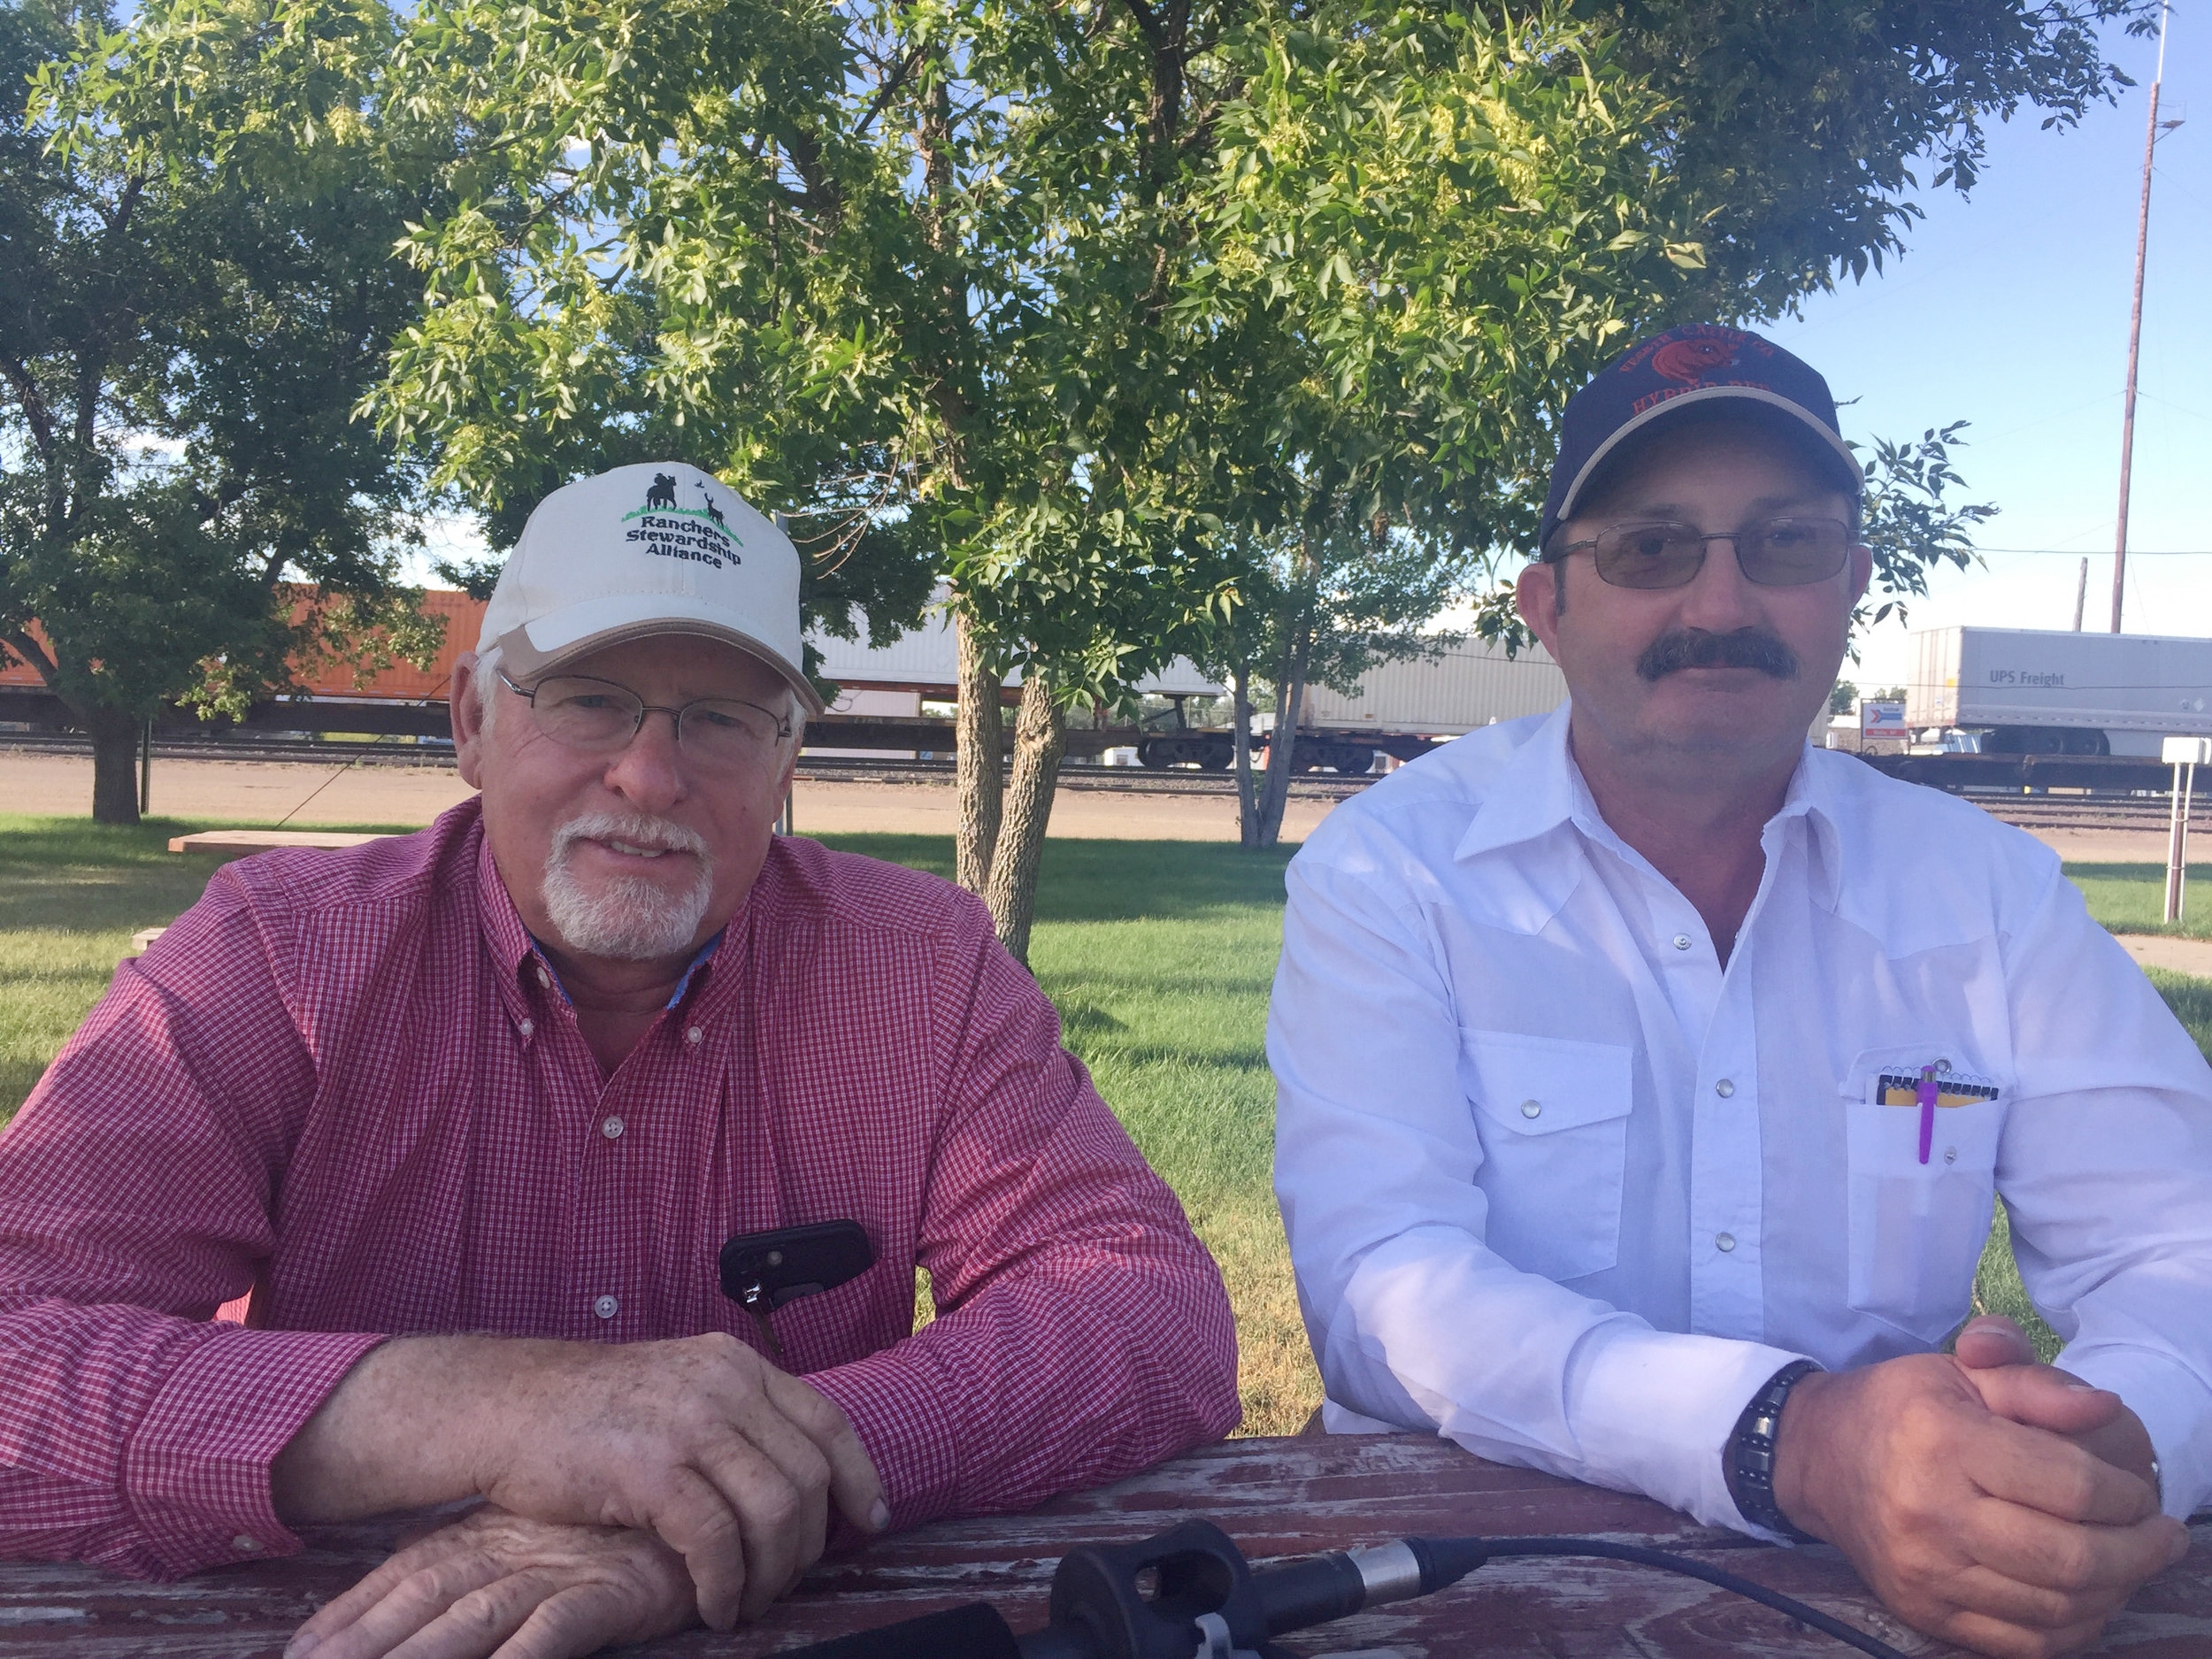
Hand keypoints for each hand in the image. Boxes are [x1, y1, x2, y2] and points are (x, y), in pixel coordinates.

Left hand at [285, 1505, 694, 1658]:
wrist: (712, 1482)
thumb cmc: (628, 1523)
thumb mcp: (543, 1534)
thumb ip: (485, 1558)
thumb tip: (427, 1598)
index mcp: (489, 1533)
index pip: (401, 1578)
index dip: (347, 1619)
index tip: (296, 1655)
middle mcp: (512, 1548)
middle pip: (421, 1603)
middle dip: (362, 1649)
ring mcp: (559, 1567)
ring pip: (471, 1620)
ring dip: (419, 1658)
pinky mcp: (610, 1589)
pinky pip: (554, 1631)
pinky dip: (517, 1658)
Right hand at [465, 1334, 885, 1626]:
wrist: (502, 1406)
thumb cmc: (587, 1413)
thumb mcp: (677, 1390)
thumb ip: (733, 1419)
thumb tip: (793, 1476)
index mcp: (736, 1364)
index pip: (827, 1422)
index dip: (857, 1478)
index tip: (867, 1523)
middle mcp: (723, 1384)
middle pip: (807, 1475)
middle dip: (808, 1543)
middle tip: (786, 1582)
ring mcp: (688, 1423)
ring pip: (773, 1510)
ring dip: (771, 1571)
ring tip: (749, 1602)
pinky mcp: (650, 1469)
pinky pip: (717, 1540)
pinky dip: (725, 1584)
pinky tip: (714, 1605)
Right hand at [1771, 1346, 2188, 1658]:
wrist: (1816, 1458)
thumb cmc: (1900, 1406)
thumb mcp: (1961, 1371)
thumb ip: (2036, 1384)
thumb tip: (2104, 1407)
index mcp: (1942, 1440)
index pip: (2072, 1487)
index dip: (2127, 1495)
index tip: (2141, 1491)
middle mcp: (1929, 1512)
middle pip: (2072, 1558)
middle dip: (2140, 1551)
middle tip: (2162, 1535)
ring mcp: (1925, 1571)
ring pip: (2058, 1607)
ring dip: (2117, 1589)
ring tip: (2133, 1561)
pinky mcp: (1923, 1611)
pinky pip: (2026, 1641)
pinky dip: (2076, 1624)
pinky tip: (2091, 1595)